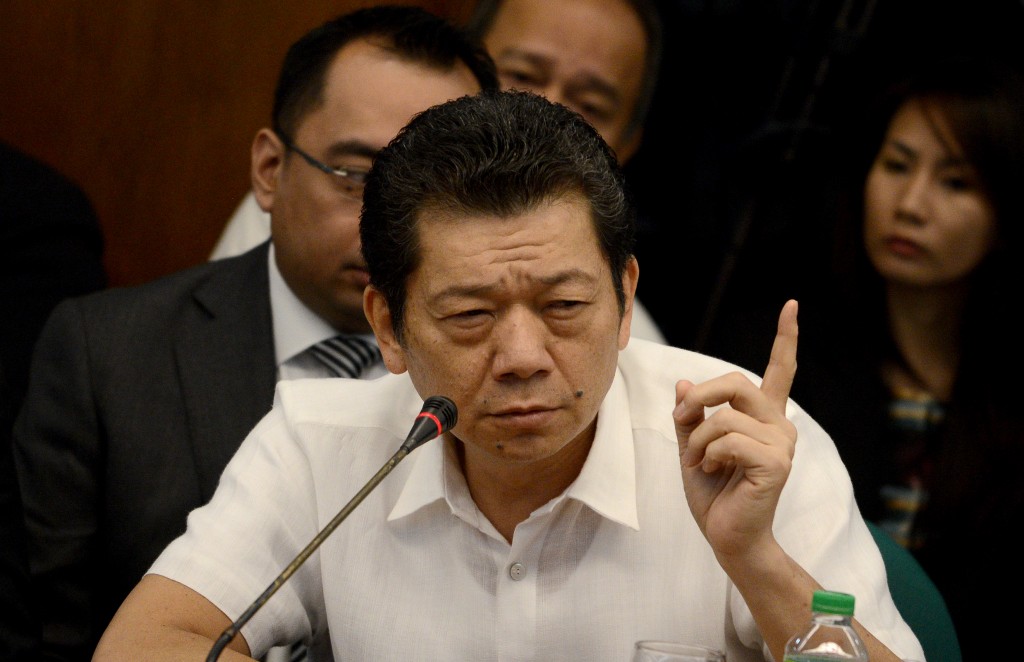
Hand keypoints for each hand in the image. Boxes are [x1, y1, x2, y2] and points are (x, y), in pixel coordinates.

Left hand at [673, 300, 798, 558]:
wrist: (727, 537)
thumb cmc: (714, 495)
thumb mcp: (693, 447)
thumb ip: (692, 416)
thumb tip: (684, 383)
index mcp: (764, 418)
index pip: (780, 371)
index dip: (786, 338)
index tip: (793, 306)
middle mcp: (779, 425)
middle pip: (735, 382)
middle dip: (700, 398)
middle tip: (681, 419)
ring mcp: (781, 443)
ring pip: (724, 416)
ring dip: (698, 438)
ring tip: (699, 461)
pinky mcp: (775, 462)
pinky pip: (728, 439)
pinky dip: (707, 453)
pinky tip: (711, 471)